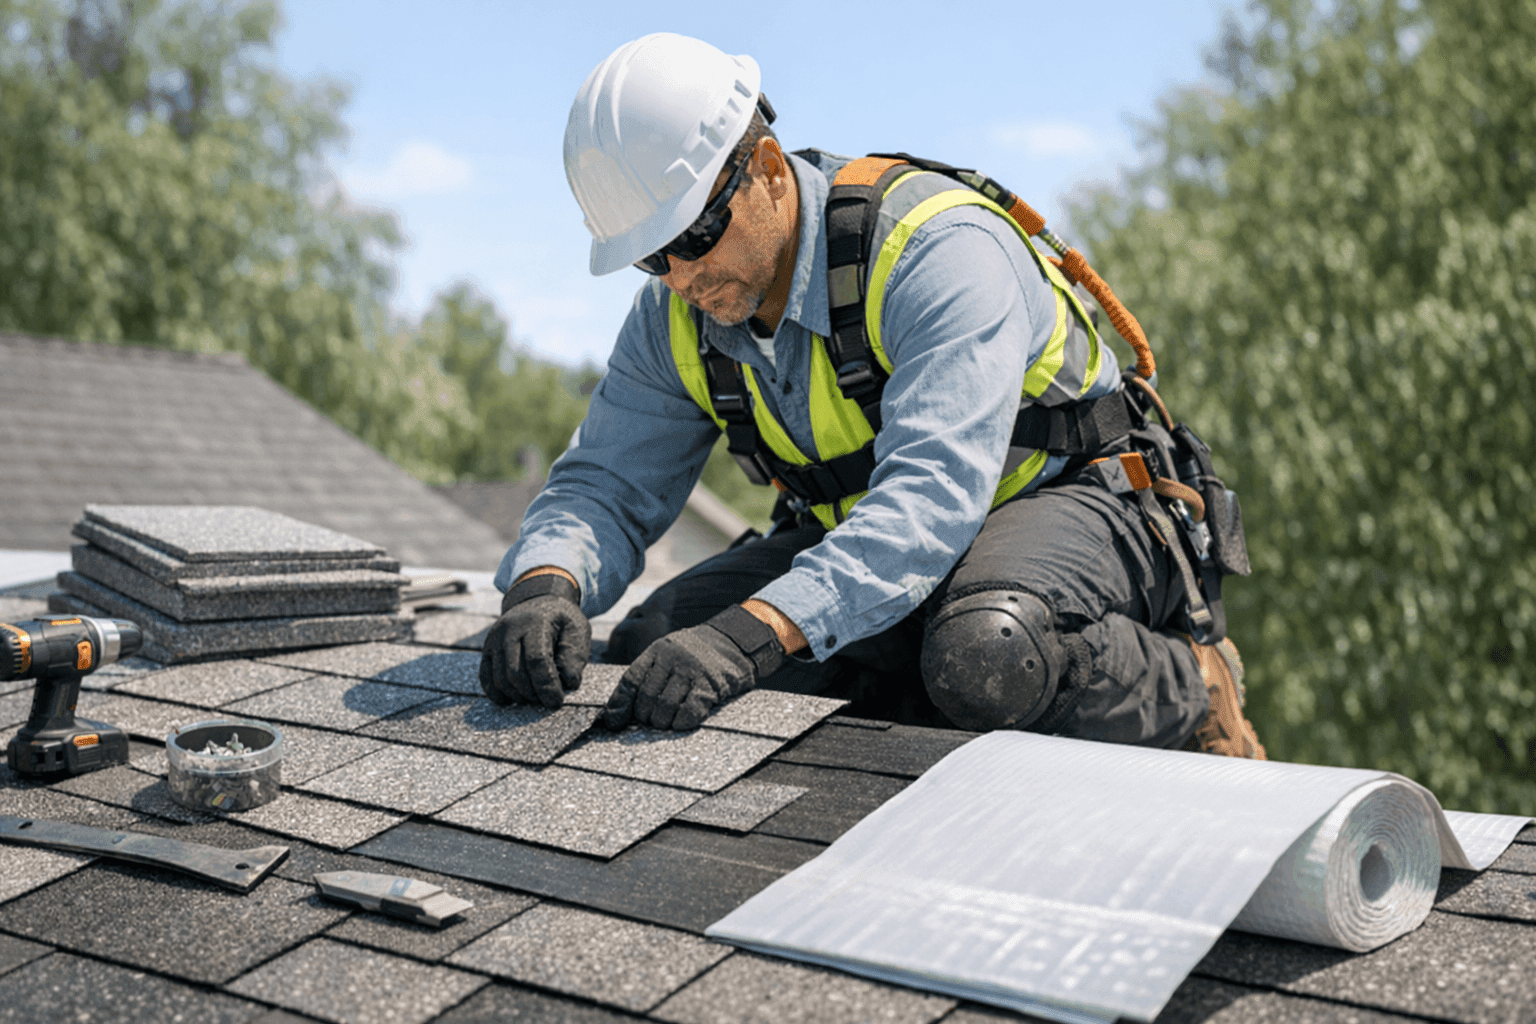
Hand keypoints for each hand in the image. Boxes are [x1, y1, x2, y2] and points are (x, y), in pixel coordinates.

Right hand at [479, 573, 590, 707]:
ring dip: (517, 695)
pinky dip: (496, 693)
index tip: (556, 702)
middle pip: (515, 671)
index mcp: (536, 622)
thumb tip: (569, 683)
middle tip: (546, 700)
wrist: (536, 600)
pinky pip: (485, 676)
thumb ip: (575, 656)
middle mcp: (510, 630)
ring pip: (500, 677)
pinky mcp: (487, 648)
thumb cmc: (560, 620)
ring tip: (534, 698)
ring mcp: (495, 639)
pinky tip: (511, 700)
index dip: (546, 685)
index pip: (537, 659)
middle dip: (532, 693)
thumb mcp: (577, 630)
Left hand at [603, 605, 784, 730]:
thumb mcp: (668, 655)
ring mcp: (692, 671)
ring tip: (665, 723)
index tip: (614, 722)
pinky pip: (689, 711)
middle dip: (644, 716)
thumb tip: (617, 712)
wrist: (734, 641)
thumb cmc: (696, 655)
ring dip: (662, 722)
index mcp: (658, 650)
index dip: (620, 704)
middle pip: (647, 696)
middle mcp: (672, 658)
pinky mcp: (710, 685)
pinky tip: (680, 723)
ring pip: (665, 706)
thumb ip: (647, 677)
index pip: (631, 679)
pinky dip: (681, 722)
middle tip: (650, 721)